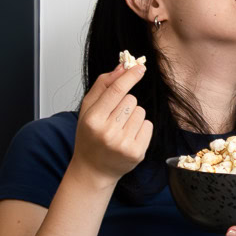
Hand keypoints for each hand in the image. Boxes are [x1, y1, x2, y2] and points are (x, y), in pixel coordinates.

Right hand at [70, 57, 151, 181]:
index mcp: (93, 120)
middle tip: (113, 119)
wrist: (93, 169)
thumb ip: (103, 86)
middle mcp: (108, 132)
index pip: (115, 91)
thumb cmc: (90, 136)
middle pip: (130, 100)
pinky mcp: (137, 153)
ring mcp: (124, 144)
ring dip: (133, 116)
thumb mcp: (87, 109)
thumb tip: (122, 67)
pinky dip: (140, 128)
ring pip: (141, 112)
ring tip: (120, 129)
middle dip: (125, 104)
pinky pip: (148, 125)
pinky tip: (128, 137)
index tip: (139, 67)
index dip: (129, 77)